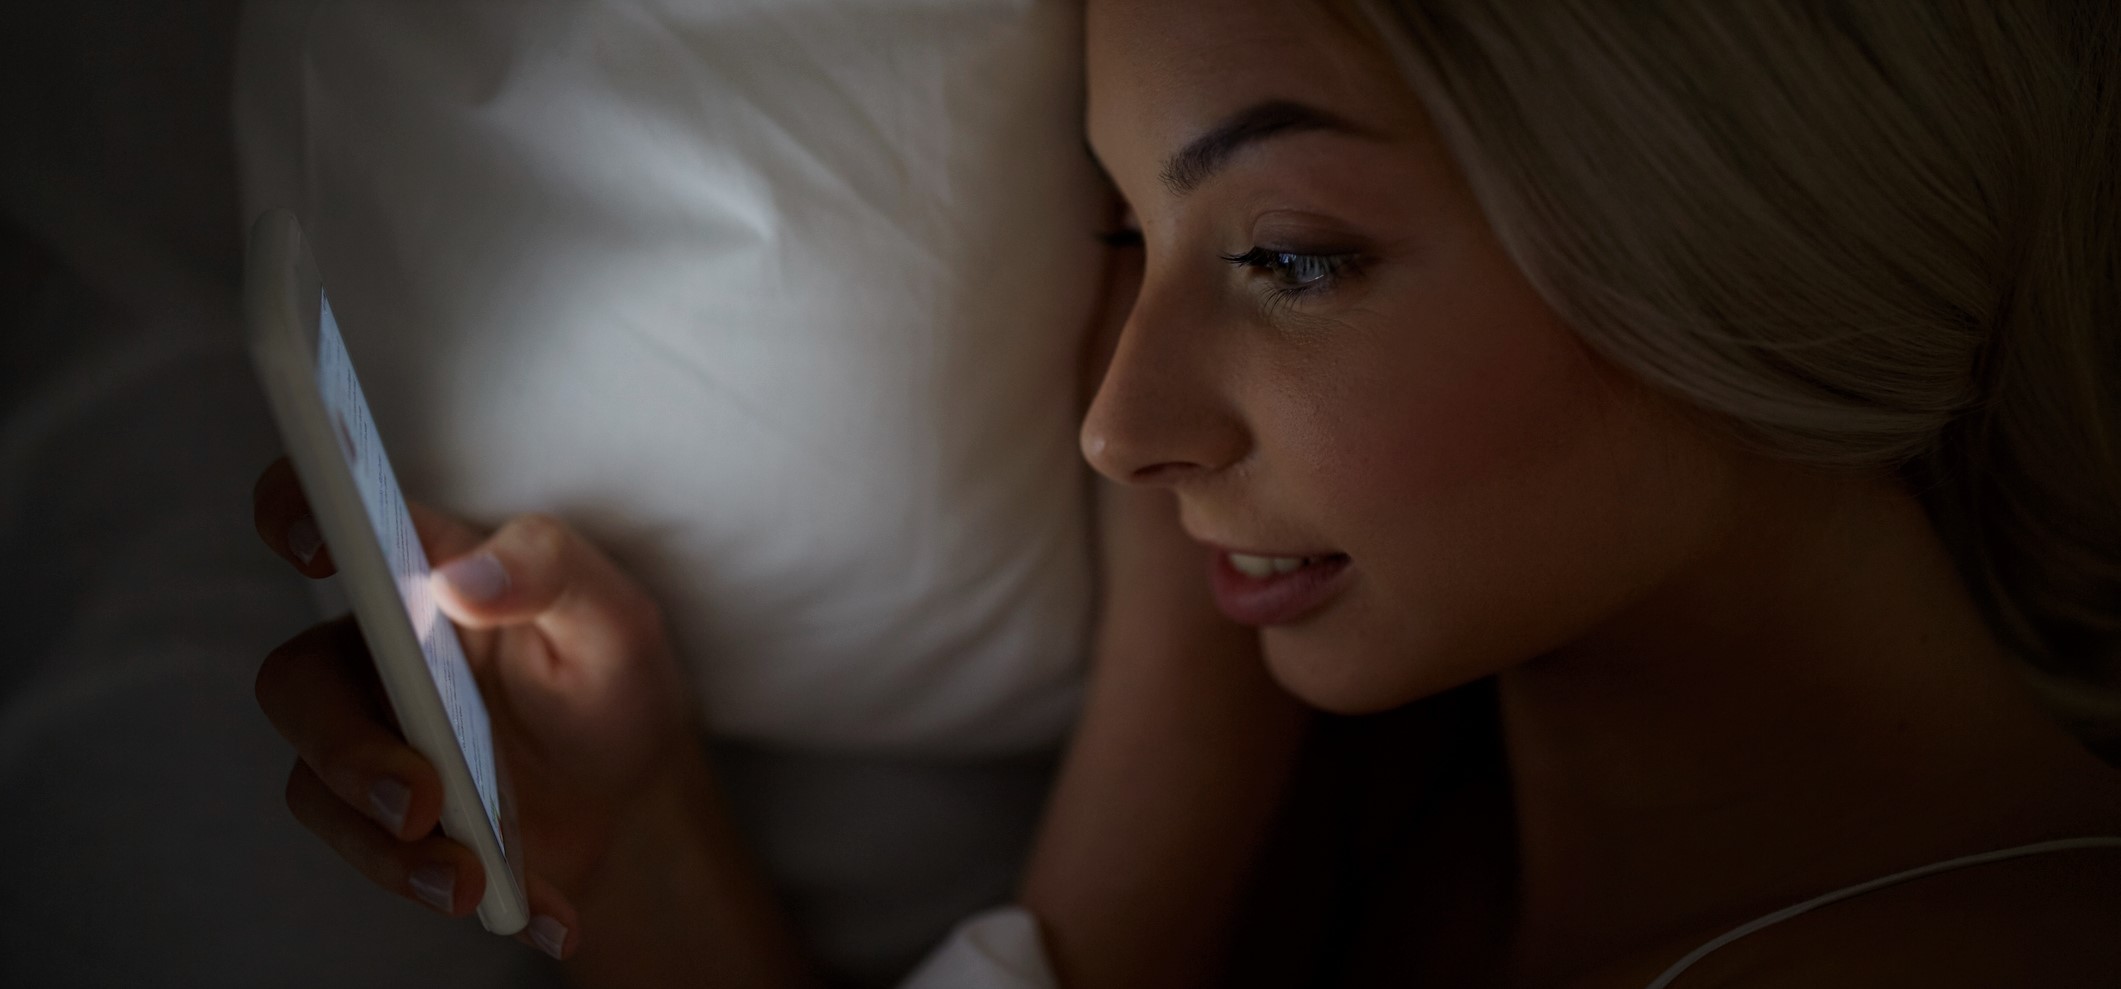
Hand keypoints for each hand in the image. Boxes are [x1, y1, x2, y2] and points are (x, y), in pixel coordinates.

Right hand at [250, 458, 701, 959]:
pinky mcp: (382, 815)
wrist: (633, 801)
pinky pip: (372, 853)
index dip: (296, 509)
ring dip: (387, 844)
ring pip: (318, 782)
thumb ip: (550, 572)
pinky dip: (443, 885)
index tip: (317, 544)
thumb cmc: (612, 681)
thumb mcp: (614, 619)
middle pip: (298, 681)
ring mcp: (370, 736)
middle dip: (346, 750)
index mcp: (422, 572)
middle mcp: (374, 649)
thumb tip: (461, 579)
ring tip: (471, 878)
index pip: (335, 516)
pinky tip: (534, 910)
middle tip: (423, 801)